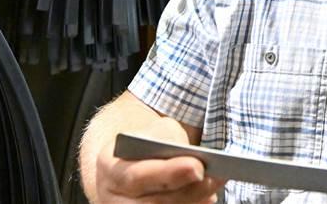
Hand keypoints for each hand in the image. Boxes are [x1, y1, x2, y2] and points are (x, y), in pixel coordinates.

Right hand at [94, 117, 222, 203]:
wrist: (127, 162)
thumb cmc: (145, 144)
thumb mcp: (152, 131)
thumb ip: (169, 141)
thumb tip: (193, 158)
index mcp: (110, 168)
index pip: (137, 176)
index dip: (169, 173)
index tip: (198, 166)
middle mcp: (113, 197)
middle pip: (153, 202)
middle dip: (189, 191)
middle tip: (214, 178)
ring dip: (193, 200)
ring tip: (216, 183)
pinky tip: (207, 197)